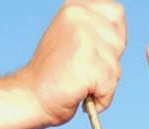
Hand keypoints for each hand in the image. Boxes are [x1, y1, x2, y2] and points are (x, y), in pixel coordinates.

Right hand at [20, 0, 126, 126]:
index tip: (100, 54)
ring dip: (104, 83)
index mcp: (75, 7)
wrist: (30, 97)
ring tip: (82, 85)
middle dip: (109, 62)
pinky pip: (110, 85)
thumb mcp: (72, 38)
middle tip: (85, 73)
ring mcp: (84, 38)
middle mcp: (79, 16)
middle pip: (119, 40)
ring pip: (115, 65)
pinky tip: (84, 98)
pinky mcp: (88, 63)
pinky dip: (102, 99)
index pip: (116, 13)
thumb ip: (93, 30)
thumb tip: (118, 35)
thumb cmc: (52, 75)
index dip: (114, 37)